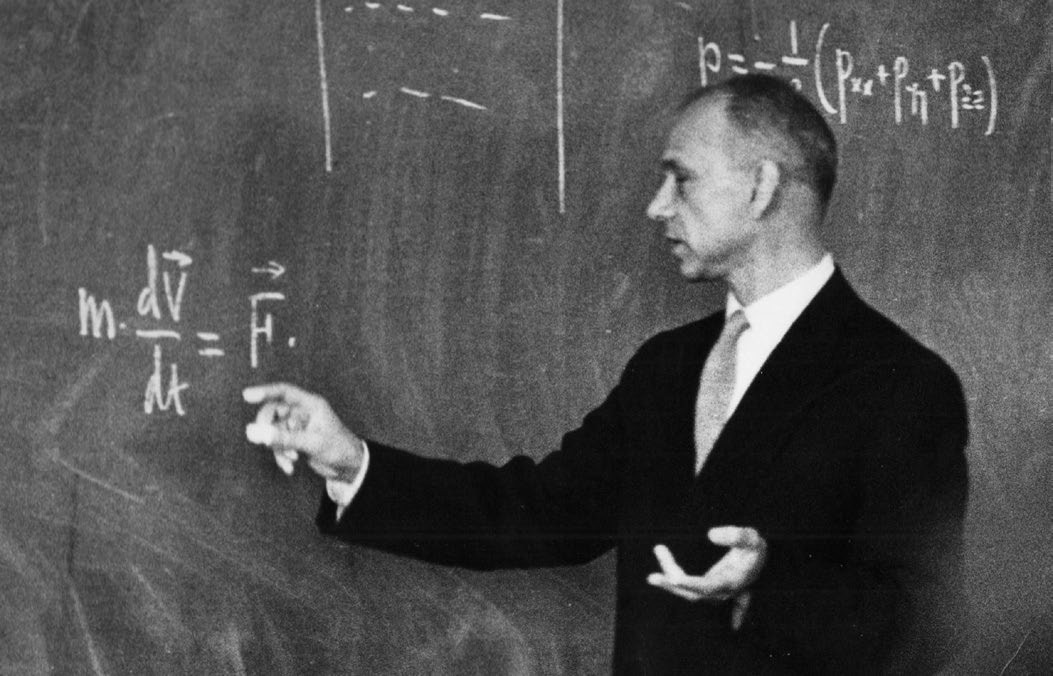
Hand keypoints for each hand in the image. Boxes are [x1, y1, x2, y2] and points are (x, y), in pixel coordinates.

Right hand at [242, 383, 365, 481]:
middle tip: (265, 442)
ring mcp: (298, 427)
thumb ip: (282, 438)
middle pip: (274, 412)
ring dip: (278, 447)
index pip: (284, 392)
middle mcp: (303, 412)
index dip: (265, 391)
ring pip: (274, 431)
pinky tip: (290, 468)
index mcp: (311, 404)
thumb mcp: (310, 443)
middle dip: (268, 428)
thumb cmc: (337, 448)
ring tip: (291, 460)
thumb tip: (255, 433)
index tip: (246, 396)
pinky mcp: (296, 440)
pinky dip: (281, 456)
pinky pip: (279, 444)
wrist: (349, 467)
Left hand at [646, 526, 767, 630]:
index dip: (691, 584)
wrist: (764, 559)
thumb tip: (710, 535)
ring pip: (690, 593)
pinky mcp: (711, 585)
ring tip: (652, 575)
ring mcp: (716, 591)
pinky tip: (660, 580)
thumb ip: (735, 535)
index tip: (674, 578)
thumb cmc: (756, 548)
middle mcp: (721, 591)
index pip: (707, 587)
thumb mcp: (752, 538)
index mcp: (731, 582)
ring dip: (671, 584)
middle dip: (672, 585)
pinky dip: (678, 586)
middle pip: (692, 594)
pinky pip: (693, 591)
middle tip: (652, 577)